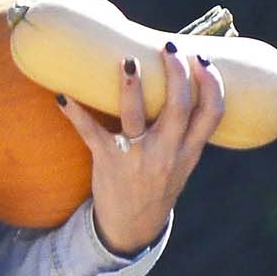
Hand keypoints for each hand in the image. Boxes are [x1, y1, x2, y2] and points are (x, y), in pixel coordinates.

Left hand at [59, 45, 226, 257]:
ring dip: (131, 86)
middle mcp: (166, 154)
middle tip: (170, 48)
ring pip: (135, 117)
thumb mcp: (182, 162)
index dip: (213, 85)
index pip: (211, 115)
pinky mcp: (107, 161)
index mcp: (189, 152)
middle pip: (178, 107)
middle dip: (176, 74)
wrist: (131, 227)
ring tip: (128, 61)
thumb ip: (186, 130)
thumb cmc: (157, 184)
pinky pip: (90, 132)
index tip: (205, 61)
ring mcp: (136, 157)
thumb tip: (181, 79)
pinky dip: (75, 112)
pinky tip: (63, 94)